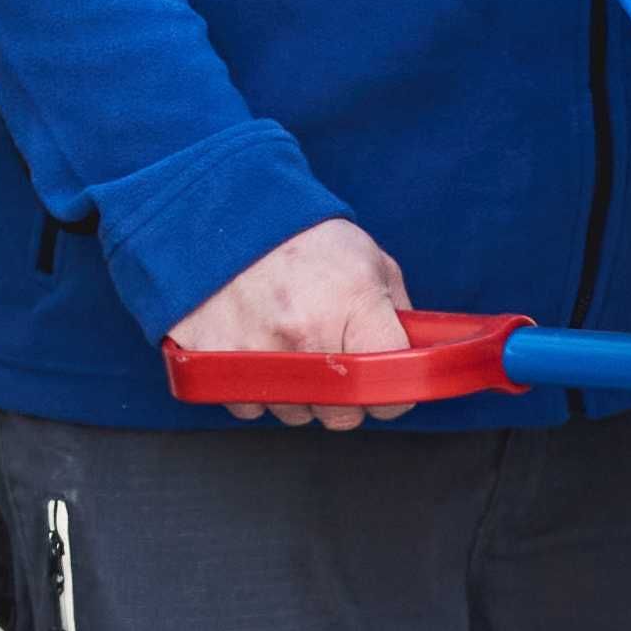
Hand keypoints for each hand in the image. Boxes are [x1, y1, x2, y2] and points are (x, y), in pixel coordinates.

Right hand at [175, 216, 412, 431]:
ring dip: (300, 393)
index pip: (390, 388)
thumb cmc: (303, 237)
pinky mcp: (215, 361)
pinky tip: (260, 349)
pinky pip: (249, 404)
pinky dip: (258, 387)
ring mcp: (256, 352)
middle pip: (341, 415)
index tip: (389, 386)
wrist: (228, 215)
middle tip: (336, 361)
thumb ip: (398, 312)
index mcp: (352, 305)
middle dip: (346, 399)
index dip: (394, 394)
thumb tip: (415, 356)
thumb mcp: (370, 260)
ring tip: (292, 346)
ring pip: (295, 413)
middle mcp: (305, 335)